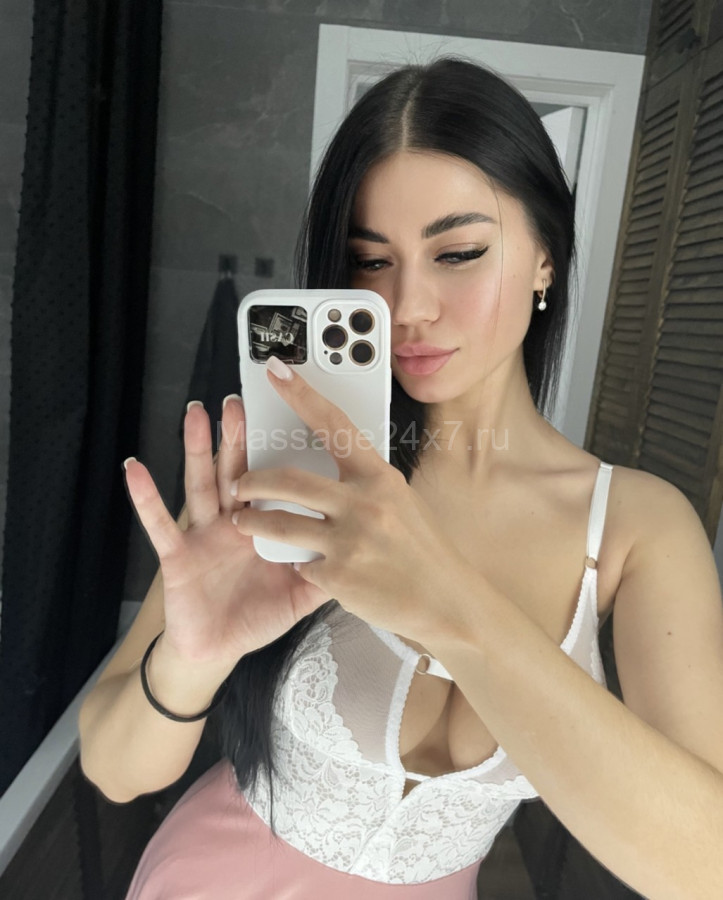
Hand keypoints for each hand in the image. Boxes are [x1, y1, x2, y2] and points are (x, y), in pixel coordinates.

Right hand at [123, 395, 331, 672]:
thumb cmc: (256, 616)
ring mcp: (204, 534)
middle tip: (239, 401)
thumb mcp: (299, 593)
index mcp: (265, 524)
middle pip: (237, 470)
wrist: (218, 649)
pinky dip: (147, 499)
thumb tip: (363, 551)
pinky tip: (136, 470)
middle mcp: (233, 521)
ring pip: (202, 485)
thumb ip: (327, 572)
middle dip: (237, 436)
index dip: (278, 450)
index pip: (275, 479)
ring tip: (197, 414)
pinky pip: (160, 525)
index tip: (286, 417)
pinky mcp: (178, 555)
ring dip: (198, 450)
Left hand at [231, 358, 474, 642]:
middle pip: (289, 480)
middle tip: (238, 484)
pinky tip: (311, 569)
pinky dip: (300, 565)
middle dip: (252, 481)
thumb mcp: (401, 502)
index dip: (301, 395)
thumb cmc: (425, 551)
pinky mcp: (338, 577)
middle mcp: (363, 503)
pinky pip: (301, 565)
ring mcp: (349, 541)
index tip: (276, 371)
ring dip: (253, 521)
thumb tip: (334, 467)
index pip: (334, 425)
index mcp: (380, 477)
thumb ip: (366, 485)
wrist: (448, 603)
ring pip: (280, 523)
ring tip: (242, 522)